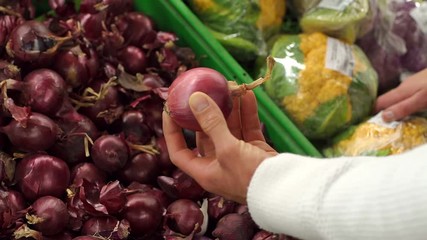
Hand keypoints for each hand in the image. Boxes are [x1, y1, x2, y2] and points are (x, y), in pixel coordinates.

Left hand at [162, 91, 276, 203]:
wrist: (286, 190)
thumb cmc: (250, 177)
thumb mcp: (227, 149)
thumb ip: (211, 123)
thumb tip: (194, 99)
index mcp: (205, 171)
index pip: (179, 151)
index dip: (172, 131)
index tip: (170, 110)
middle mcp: (219, 164)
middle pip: (206, 134)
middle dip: (207, 112)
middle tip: (205, 91)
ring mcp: (238, 156)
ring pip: (229, 128)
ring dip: (230, 108)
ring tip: (230, 87)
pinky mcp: (255, 150)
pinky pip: (248, 128)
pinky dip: (248, 113)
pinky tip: (248, 95)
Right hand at [375, 68, 426, 121]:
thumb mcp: (421, 99)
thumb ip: (404, 108)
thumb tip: (383, 117)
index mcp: (400, 92)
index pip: (379, 102)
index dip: (372, 113)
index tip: (369, 124)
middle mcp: (402, 87)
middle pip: (386, 100)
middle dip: (381, 112)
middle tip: (381, 126)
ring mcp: (410, 85)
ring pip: (396, 98)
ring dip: (392, 108)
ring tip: (394, 120)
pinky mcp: (419, 84)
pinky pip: (405, 96)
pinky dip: (402, 104)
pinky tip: (408, 109)